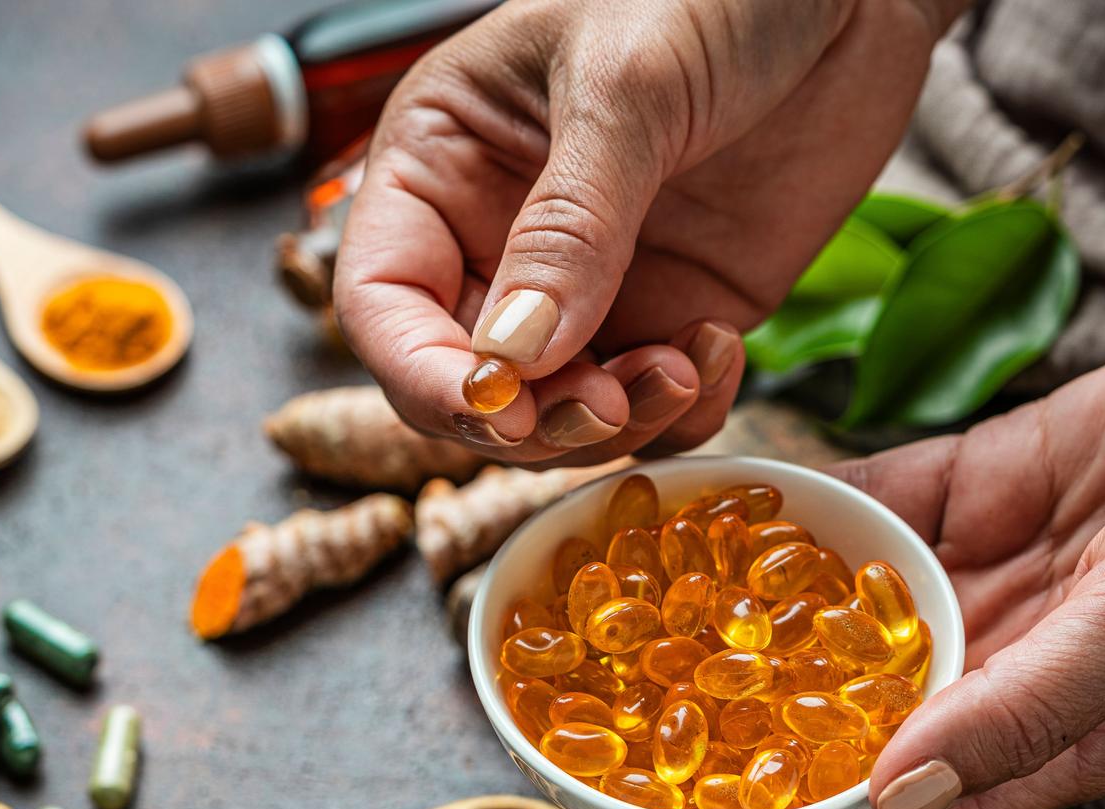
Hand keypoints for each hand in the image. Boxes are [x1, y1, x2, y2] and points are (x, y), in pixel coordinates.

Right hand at [333, 0, 949, 464]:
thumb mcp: (625, 86)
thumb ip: (569, 223)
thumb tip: (513, 356)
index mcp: (441, 166)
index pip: (383, 302)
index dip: (422, 370)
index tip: (491, 404)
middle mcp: (499, 240)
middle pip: (463, 384)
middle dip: (528, 418)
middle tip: (604, 406)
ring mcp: (588, 288)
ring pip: (556, 417)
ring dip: (612, 426)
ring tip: (678, 370)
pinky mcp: (672, 314)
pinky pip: (653, 409)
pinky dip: (682, 414)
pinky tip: (720, 350)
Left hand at [618, 302, 1104, 808]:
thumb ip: (1022, 710)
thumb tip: (893, 792)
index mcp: (1038, 751)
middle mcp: (991, 679)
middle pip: (830, 741)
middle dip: (726, 751)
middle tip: (604, 739)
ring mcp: (985, 583)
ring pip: (837, 624)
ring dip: (747, 627)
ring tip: (631, 620)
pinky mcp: (987, 489)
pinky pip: (874, 513)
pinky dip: (804, 513)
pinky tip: (719, 502)